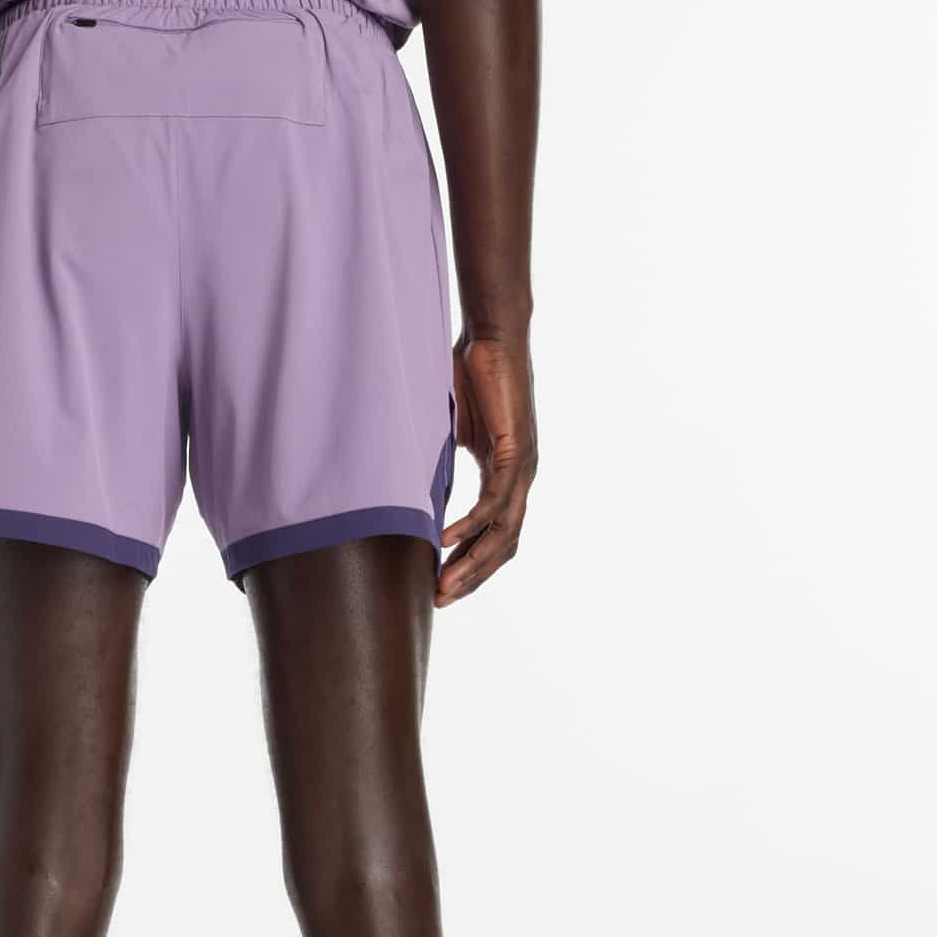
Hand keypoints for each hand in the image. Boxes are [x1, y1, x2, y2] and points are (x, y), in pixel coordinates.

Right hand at [438, 333, 538, 606]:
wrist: (491, 336)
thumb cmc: (469, 374)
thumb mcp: (451, 431)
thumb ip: (442, 463)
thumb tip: (414, 488)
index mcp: (506, 474)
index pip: (493, 534)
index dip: (469, 563)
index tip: (441, 585)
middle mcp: (521, 477)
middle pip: (502, 545)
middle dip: (471, 577)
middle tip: (440, 600)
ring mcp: (523, 467)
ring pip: (502, 533)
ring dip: (472, 563)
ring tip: (443, 586)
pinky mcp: (516, 452)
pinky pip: (494, 502)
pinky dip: (471, 526)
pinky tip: (445, 541)